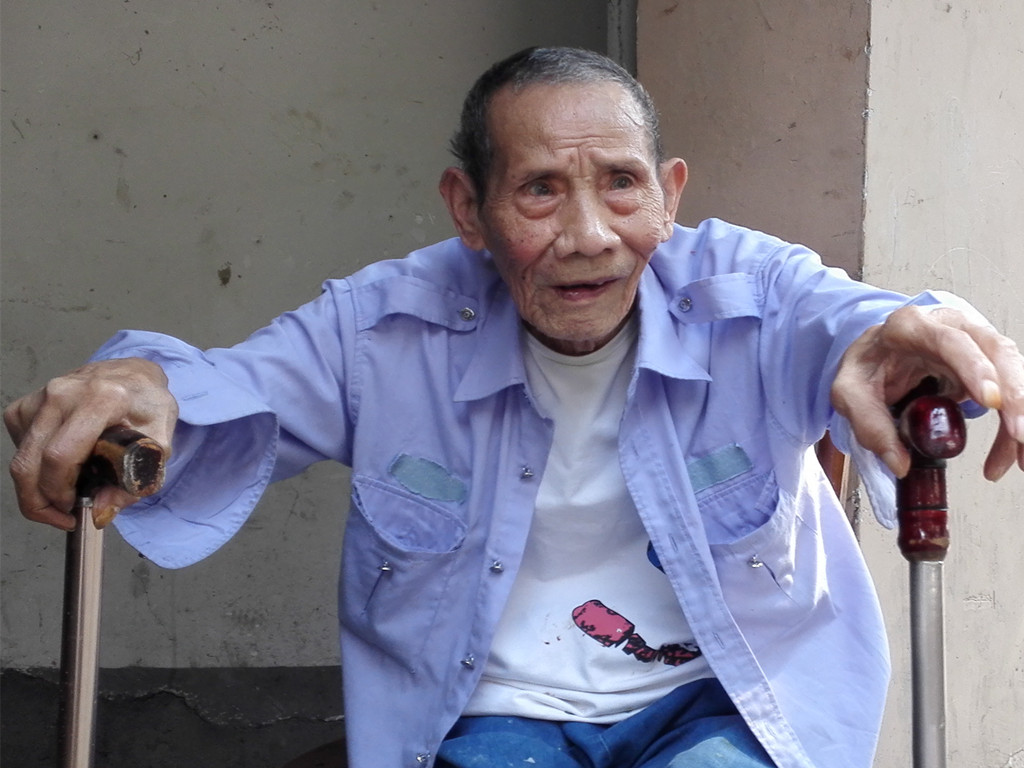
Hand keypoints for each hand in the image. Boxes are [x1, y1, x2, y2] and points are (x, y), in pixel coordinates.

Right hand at [4, 358, 177, 529]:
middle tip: (62, 515)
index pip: (61, 456)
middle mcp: (64, 393)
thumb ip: (139, 479)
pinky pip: (20, 448)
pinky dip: (35, 466)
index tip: (73, 509)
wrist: (133, 374)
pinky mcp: (27, 404)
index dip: (60, 491)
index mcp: (102, 399)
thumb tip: (102, 509)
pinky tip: (60, 465)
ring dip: (36, 487)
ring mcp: (41, 396)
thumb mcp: (160, 443)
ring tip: (66, 494)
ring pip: (21, 458)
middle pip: (30, 462)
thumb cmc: (148, 406)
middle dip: (40, 501)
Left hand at [831, 305, 1023, 479]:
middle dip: (1014, 395)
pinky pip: (1009, 391)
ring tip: (1019, 456)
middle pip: (996, 352)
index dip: (975, 368)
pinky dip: (1013, 423)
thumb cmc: (868, 364)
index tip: (990, 400)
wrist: (877, 354)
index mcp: (911, 326)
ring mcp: (974, 342)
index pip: (951, 342)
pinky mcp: (988, 363)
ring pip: (1012, 371)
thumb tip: (899, 462)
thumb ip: (869, 424)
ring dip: (1020, 414)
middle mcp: (951, 326)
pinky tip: (1011, 451)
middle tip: (1018, 434)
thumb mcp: (849, 392)